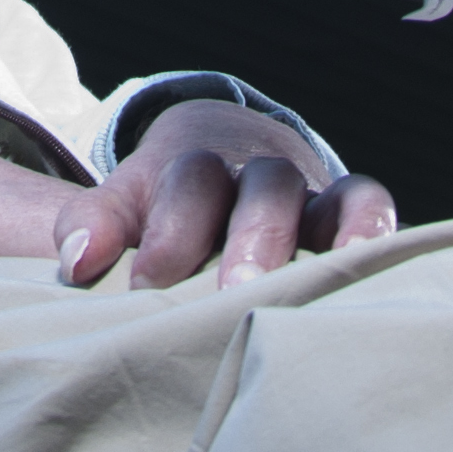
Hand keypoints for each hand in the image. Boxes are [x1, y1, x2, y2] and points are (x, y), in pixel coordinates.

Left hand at [50, 98, 399, 289]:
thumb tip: (77, 264)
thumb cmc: (169, 208)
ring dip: (318, 242)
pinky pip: (370, 208)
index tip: (143, 286)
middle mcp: (253, 175)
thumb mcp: (128, 206)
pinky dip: (375, 231)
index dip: (167, 232)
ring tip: (306, 289)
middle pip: (256, 190)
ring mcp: (306, 194)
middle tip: (234, 295)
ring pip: (320, 200)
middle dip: (245, 242)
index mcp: (193, 170)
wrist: (229, 156)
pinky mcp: (348, 215)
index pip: (187, 184)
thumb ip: (94, 226)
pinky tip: (367, 267)